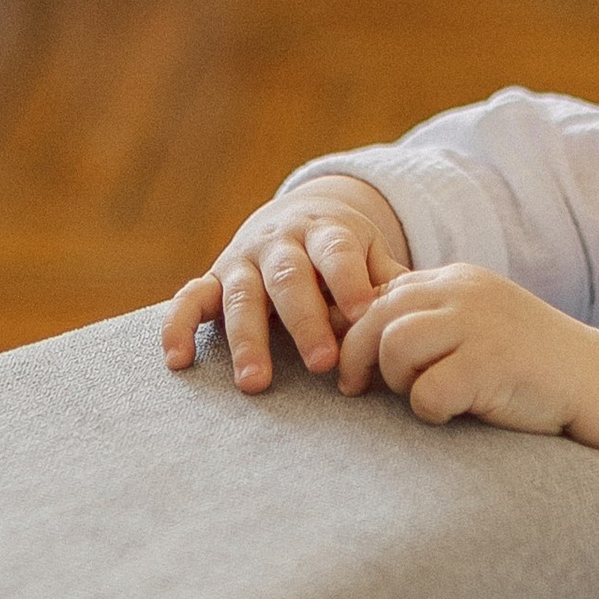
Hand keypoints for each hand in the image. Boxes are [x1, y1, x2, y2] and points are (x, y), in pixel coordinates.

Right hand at [162, 174, 412, 389]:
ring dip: (247, 340)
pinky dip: (178, 327)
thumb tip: (421, 317)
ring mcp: (242, 261)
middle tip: (322, 363)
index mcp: (325, 233)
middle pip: (289, 278)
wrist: (301, 215)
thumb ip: (391, 283)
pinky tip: (177, 360)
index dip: (348, 281)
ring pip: (241, 296)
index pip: (336, 252)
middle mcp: (279, 243)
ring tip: (256, 383)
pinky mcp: (212, 279)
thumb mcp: (372, 255)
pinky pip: (189, 301)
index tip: (363, 314)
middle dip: (304, 321)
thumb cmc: (346, 253)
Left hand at [334, 266, 590, 435]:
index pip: (382, 292)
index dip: (355, 330)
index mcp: (456, 280)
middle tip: (355, 389)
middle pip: (377, 315)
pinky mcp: (492, 364)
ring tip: (418, 396)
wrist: (593, 383)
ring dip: (396, 380)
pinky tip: (450, 414)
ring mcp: (480, 325)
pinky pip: (428, 392)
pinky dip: (429, 410)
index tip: (352, 365)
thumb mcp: (475, 325)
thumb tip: (352, 337)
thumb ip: (429, 321)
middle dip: (357, 356)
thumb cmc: (524, 365)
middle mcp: (465, 292)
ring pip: (396, 346)